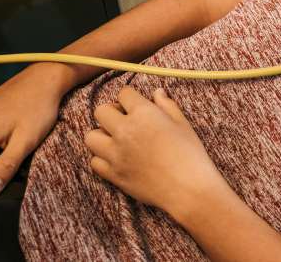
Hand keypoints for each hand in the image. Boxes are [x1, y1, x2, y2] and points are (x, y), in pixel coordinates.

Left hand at [85, 87, 226, 220]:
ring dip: (101, 135)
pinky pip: (94, 161)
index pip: (123, 93)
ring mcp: (116, 154)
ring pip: (91, 136)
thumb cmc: (190, 153)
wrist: (188, 188)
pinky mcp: (113, 174)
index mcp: (144, 113)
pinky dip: (102, 158)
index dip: (130, 97)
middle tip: (124, 120)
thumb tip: (157, 93)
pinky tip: (117, 158)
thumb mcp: (182, 123)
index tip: (136, 104)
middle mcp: (125, 131)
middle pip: (101, 111)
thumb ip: (166, 105)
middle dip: (112, 112)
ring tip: (116, 140)